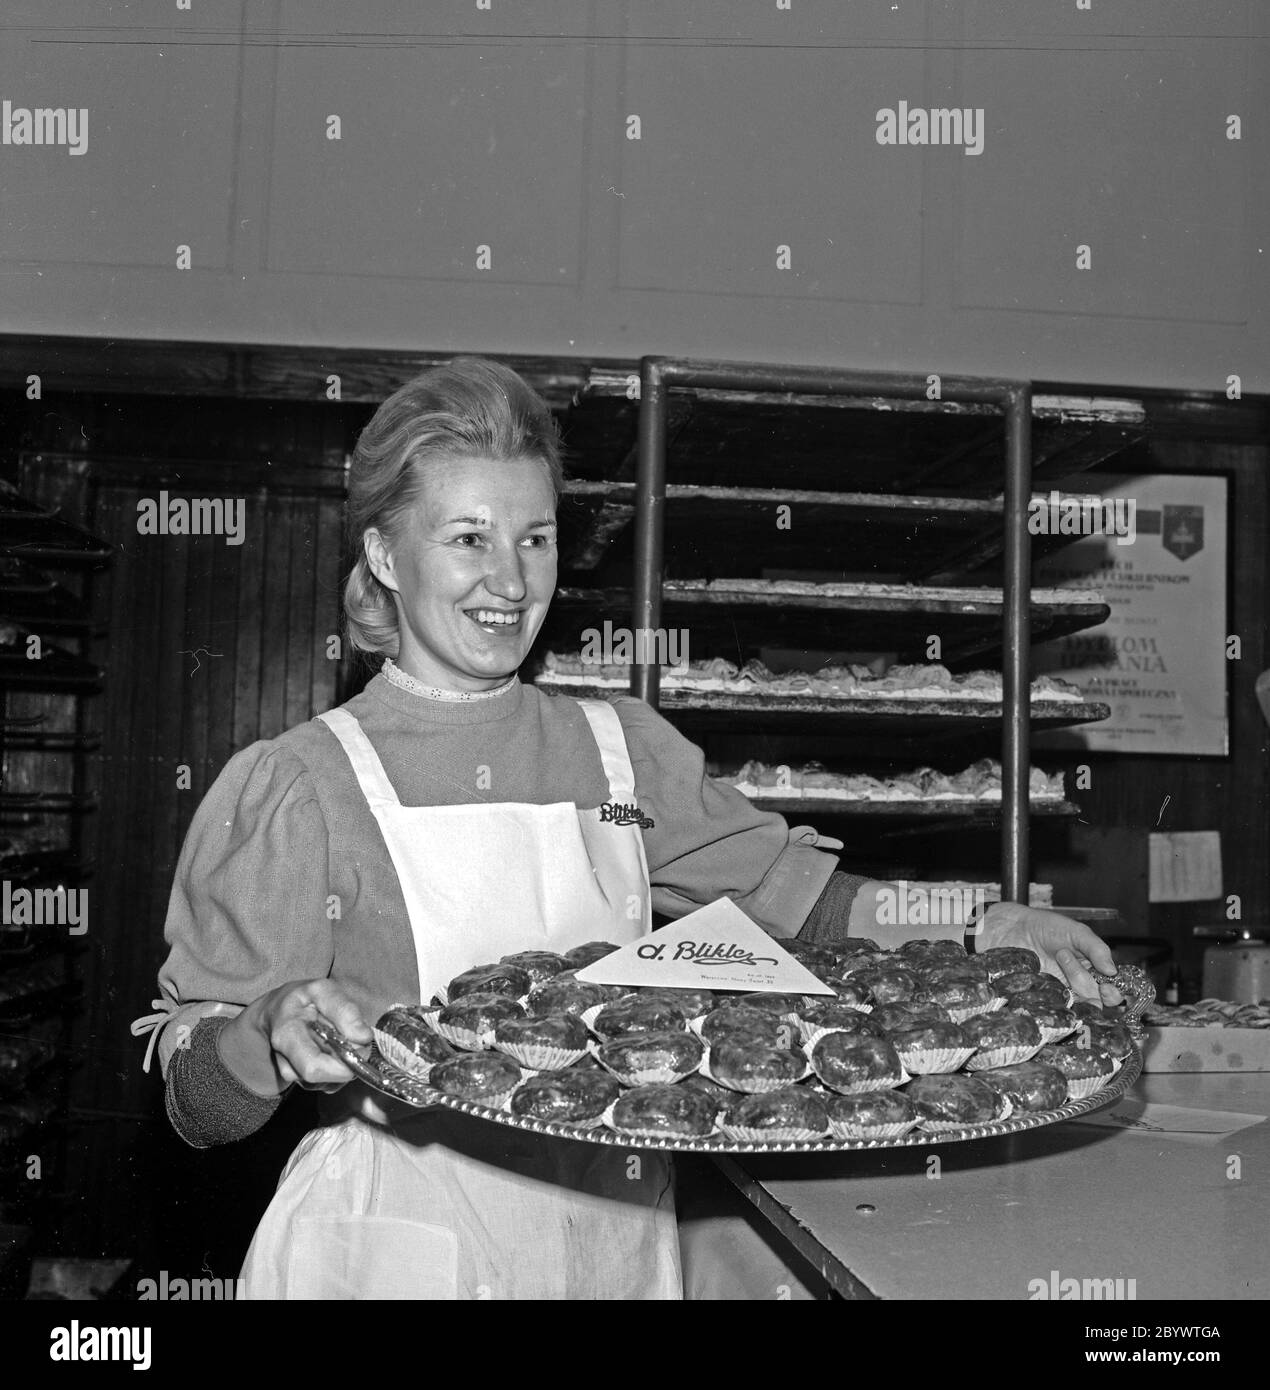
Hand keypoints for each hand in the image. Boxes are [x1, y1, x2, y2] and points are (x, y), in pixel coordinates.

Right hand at [220, 978, 372, 1096]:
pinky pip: (330, 1083)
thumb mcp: (322, 989)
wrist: (276, 1011)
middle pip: (324, 1078)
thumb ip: (344, 1009)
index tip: (363, 1045)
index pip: (314, 1067)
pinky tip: (335, 1049)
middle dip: (348, 1064)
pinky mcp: (302, 1081)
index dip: (343, 1064)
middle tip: (359, 1041)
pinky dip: (340, 1068)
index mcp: (287, 1036)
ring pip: (330, 1083)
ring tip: (340, 1039)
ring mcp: (293, 1074)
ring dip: (345, 1064)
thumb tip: (363, 1037)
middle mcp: (285, 1061)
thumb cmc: (301, 998)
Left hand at [978, 902, 1122, 1006]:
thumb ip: (1096, 949)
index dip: (1113, 993)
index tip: (1106, 986)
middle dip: (1089, 987)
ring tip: (1061, 955)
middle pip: (1095, 1000)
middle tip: (1073, 963)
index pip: (1111, 989)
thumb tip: (1113, 971)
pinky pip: (1055, 1008)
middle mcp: (1080, 984)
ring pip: (1076, 1005)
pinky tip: (1052, 989)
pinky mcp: (1042, 997)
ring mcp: (1061, 992)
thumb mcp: (1076, 932)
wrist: (1013, 927)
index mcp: (1094, 969)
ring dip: (1073, 987)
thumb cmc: (1046, 926)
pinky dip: (1057, 1004)